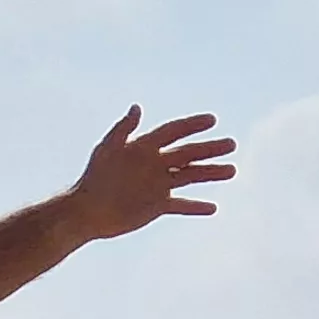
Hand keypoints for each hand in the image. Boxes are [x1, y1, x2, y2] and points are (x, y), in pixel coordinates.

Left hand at [60, 108, 235, 240]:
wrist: (86, 211)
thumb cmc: (93, 178)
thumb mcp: (107, 150)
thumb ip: (123, 129)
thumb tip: (137, 107)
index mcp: (144, 147)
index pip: (173, 132)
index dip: (191, 125)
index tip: (212, 120)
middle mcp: (155, 163)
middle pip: (188, 153)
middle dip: (210, 149)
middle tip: (232, 144)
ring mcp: (158, 185)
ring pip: (190, 176)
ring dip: (210, 173)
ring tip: (232, 171)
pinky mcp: (156, 206)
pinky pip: (181, 205)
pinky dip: (195, 207)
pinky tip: (213, 208)